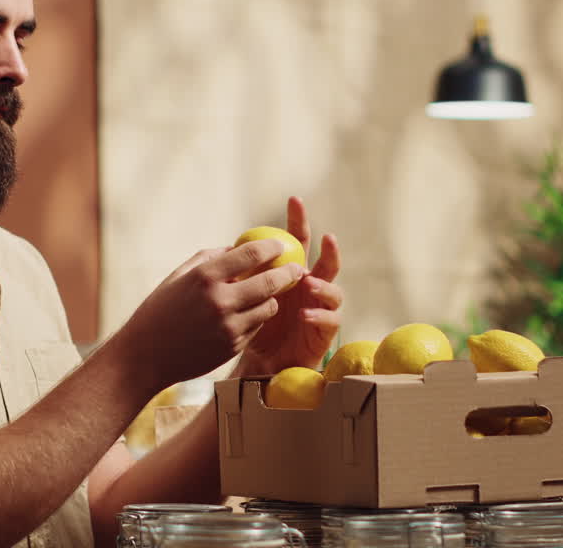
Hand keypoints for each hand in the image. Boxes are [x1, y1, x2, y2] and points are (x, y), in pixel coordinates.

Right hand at [118, 239, 305, 391]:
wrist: (145, 356)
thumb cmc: (159, 311)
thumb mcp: (178, 277)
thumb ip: (209, 259)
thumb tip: (237, 248)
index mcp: (205, 276)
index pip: (251, 254)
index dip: (271, 247)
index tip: (281, 244)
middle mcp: (220, 300)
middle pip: (269, 281)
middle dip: (288, 273)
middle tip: (297, 268)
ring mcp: (229, 326)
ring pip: (268, 307)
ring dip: (273, 298)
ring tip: (271, 293)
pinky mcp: (233, 346)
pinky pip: (257, 327)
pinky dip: (257, 318)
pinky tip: (248, 315)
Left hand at [240, 196, 343, 373]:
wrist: (256, 363)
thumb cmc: (248, 325)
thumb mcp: (242, 295)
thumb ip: (242, 273)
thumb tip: (228, 247)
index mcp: (290, 273)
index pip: (296, 242)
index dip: (297, 220)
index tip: (294, 199)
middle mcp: (311, 288)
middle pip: (327, 263)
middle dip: (330, 248)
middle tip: (327, 237)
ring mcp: (320, 309)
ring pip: (333, 290)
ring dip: (322, 284)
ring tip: (306, 282)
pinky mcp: (324, 334)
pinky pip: (330, 321)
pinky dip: (318, 315)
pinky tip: (304, 314)